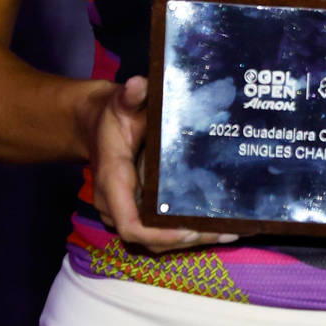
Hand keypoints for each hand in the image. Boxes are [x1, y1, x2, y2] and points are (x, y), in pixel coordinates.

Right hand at [82, 75, 237, 252]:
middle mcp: (116, 206)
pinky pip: (159, 232)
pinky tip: (216, 226)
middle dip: (188, 240)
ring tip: (230, 231)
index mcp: (113, 183)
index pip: (131, 225)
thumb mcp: (119, 102)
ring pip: (157, 241)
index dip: (160, 234)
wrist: (95, 127)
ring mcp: (126, 212)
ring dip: (192, 240)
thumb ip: (129, 96)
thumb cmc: (111, 116)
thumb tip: (138, 84)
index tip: (190, 230)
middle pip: (151, 240)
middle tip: (226, 231)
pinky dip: (186, 233)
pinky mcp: (137, 212)